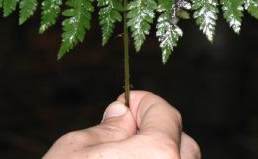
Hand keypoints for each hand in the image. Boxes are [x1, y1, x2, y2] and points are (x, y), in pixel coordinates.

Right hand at [43, 90, 199, 158]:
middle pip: (182, 144)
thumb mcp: (76, 150)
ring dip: (159, 156)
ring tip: (125, 156)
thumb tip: (122, 113)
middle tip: (124, 131)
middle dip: (156, 131)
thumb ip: (107, 128)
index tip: (125, 103)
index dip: (144, 103)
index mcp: (158, 154)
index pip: (166, 115)